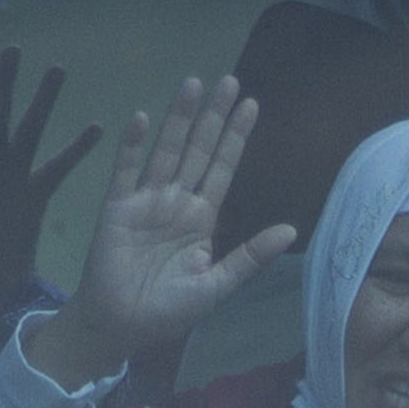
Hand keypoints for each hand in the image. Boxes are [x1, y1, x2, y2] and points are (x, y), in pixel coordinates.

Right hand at [19, 77, 296, 389]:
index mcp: (202, 217)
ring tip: (193, 84)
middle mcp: (177, 201)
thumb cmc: (167, 311)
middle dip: (213, 117)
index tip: (252, 104)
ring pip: (166, 151)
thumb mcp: (216, 285)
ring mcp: (146, 201)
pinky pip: (126, 170)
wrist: (120, 326)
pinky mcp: (117, 207)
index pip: (223, 167)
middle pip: (199, 149)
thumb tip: (291, 229)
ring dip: (179, 119)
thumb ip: (250, 257)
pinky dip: (133, 145)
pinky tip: (142, 118)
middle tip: (229, 81)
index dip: (236, 137)